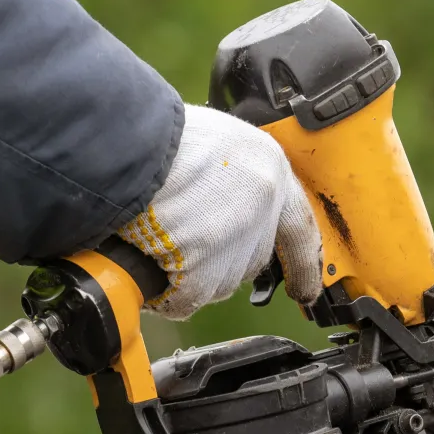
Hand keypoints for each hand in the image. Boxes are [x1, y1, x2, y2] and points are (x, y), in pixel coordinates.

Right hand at [118, 104, 322, 319]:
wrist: (126, 142)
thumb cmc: (156, 134)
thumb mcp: (214, 141)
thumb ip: (231, 176)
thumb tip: (221, 205)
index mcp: (268, 167)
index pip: (299, 227)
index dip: (303, 261)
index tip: (307, 288)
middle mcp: (262, 204)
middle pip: (251, 259)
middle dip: (218, 260)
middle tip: (181, 244)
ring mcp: (236, 239)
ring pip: (218, 282)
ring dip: (187, 274)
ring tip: (153, 240)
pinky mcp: (203, 268)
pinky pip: (186, 299)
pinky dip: (164, 293)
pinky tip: (146, 264)